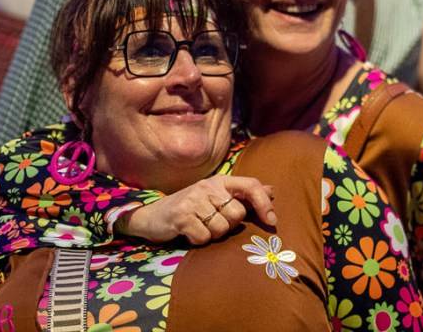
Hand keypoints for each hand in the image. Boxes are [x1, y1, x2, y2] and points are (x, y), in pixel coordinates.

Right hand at [118, 175, 275, 245]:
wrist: (150, 216)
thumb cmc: (189, 208)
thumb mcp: (215, 197)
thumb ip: (243, 194)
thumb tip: (272, 190)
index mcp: (220, 181)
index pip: (251, 185)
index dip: (264, 203)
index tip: (272, 221)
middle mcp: (208, 186)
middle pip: (237, 215)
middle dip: (228, 226)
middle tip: (212, 223)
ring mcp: (194, 200)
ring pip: (222, 228)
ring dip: (212, 234)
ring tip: (200, 227)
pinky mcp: (181, 216)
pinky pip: (204, 237)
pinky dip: (199, 241)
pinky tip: (189, 233)